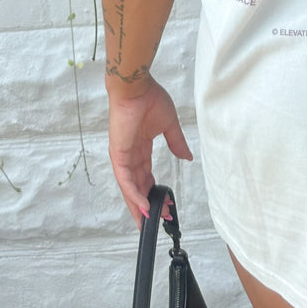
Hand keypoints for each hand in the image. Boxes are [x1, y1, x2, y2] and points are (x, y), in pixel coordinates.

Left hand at [107, 75, 192, 226]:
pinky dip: (134, 194)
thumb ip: (177, 142)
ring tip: (150, 220)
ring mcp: (123, 156)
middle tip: (160, 219)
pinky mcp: (119, 155)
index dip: (156, 190)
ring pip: (130, 188)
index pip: (147, 175)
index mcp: (141, 147)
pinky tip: (143, 206)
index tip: (168, 203)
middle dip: (149, 203)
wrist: (136, 87)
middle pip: (138, 186)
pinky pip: (126, 180)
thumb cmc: (150, 99)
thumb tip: (187, 157)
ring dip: (141, 204)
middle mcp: (130, 155)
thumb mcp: (169, 125)